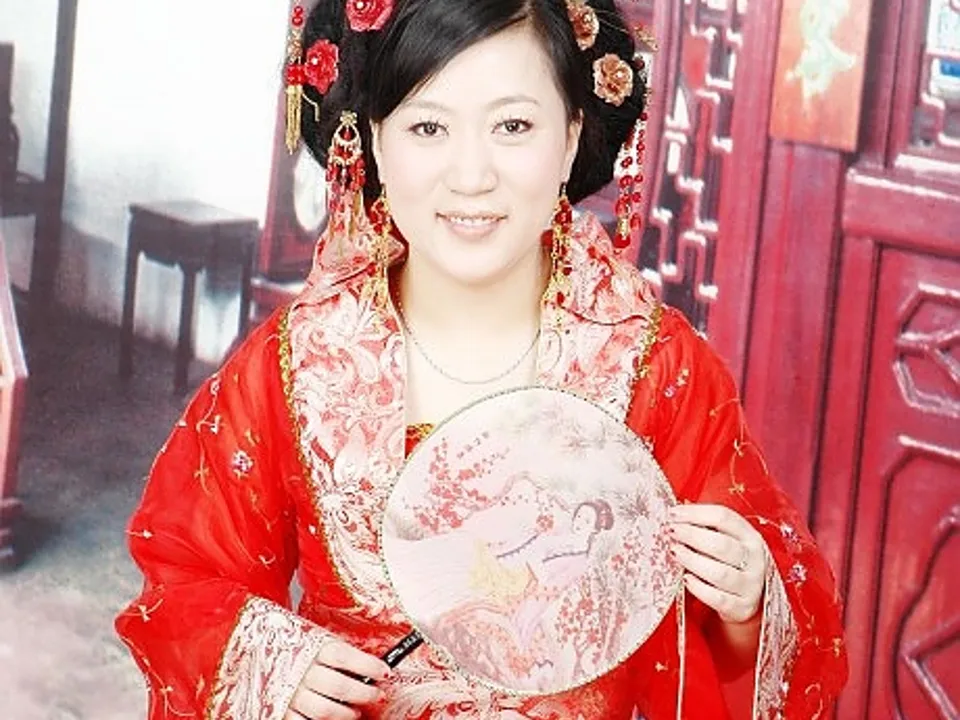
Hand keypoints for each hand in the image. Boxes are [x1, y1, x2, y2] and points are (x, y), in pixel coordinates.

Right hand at [285, 639, 390, 719]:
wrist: (262, 654)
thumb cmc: (300, 650)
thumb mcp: (319, 642)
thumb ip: (342, 655)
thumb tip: (375, 668)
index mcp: (312, 648)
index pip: (343, 656)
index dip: (367, 665)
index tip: (385, 672)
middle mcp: (301, 671)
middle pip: (339, 686)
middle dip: (364, 693)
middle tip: (378, 694)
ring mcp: (290, 693)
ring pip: (325, 710)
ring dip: (346, 714)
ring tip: (356, 712)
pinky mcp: (281, 711)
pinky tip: (334, 719)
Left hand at [668, 503, 767, 623]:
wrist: (750, 600)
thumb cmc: (731, 564)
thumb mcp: (727, 540)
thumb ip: (706, 527)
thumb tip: (678, 512)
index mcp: (749, 536)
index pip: (724, 518)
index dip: (695, 513)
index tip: (673, 514)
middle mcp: (754, 559)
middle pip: (722, 544)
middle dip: (692, 535)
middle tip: (671, 532)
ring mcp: (750, 585)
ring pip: (720, 573)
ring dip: (692, 560)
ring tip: (674, 552)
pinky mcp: (742, 607)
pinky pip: (719, 599)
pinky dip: (700, 588)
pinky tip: (686, 579)